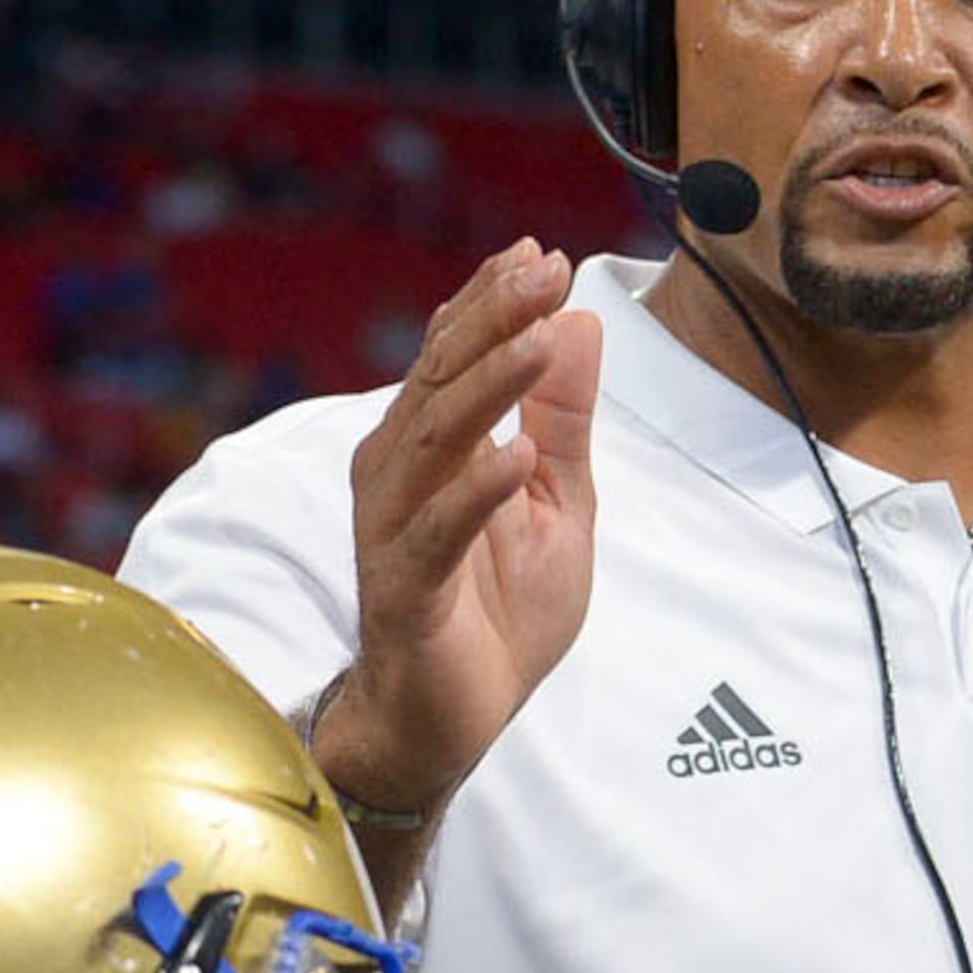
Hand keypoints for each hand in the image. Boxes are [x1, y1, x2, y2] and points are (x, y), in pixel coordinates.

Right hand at [325, 238, 600, 814]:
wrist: (457, 718)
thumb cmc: (500, 611)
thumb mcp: (558, 500)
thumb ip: (564, 417)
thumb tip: (579, 321)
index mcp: (434, 446)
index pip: (454, 355)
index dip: (492, 303)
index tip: (539, 254)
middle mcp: (399, 473)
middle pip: (439, 379)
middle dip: (491, 321)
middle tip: (539, 270)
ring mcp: (393, 529)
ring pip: (434, 440)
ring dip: (488, 386)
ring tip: (538, 340)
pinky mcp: (403, 590)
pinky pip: (435, 532)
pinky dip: (475, 493)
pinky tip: (514, 458)